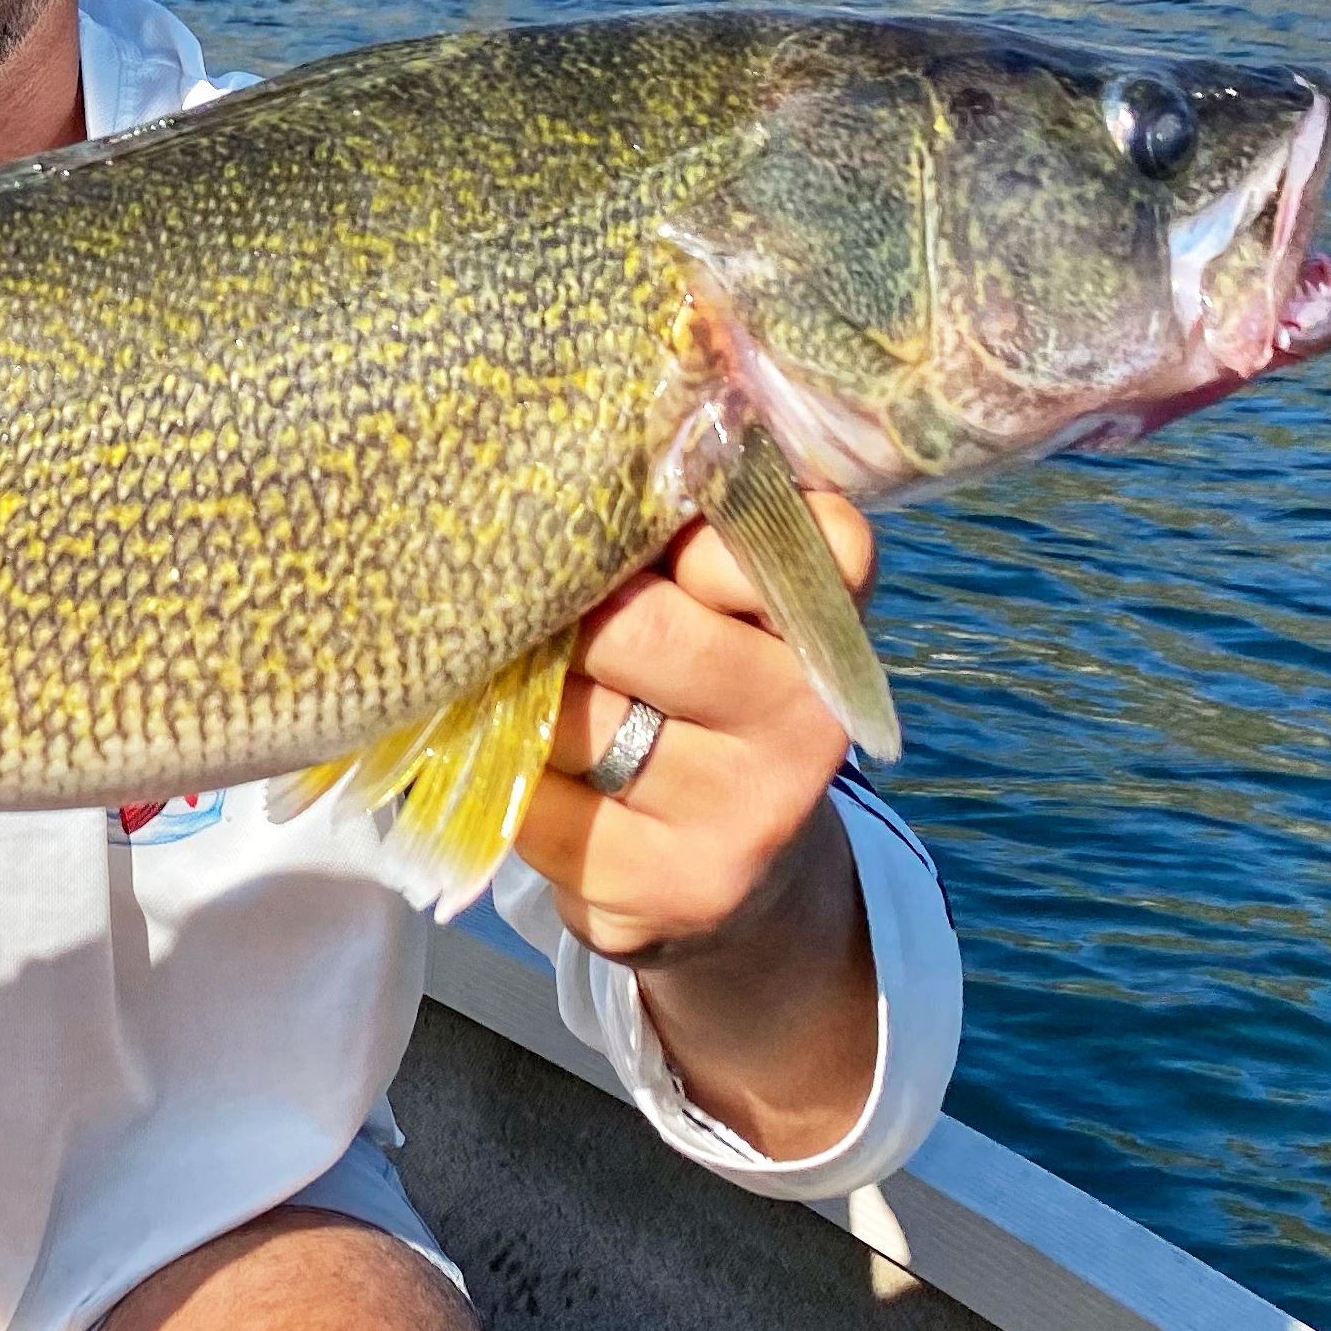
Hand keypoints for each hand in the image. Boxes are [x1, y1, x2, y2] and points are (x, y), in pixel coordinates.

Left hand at [513, 490, 882, 1158]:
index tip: (632, 537)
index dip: (674, 524)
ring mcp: (739, 817)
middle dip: (568, 614)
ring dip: (523, 696)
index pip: (768, 537)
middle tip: (538, 610)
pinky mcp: (662, 891)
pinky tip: (524, 762)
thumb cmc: (714, 696)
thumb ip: (708, 523)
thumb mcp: (740, 607)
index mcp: (824, 624)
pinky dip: (507, 774)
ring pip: (571, 717)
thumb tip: (605, 439)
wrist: (746, 882)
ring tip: (525, 684)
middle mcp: (803, 722)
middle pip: (636, 627)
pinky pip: (533, 802)